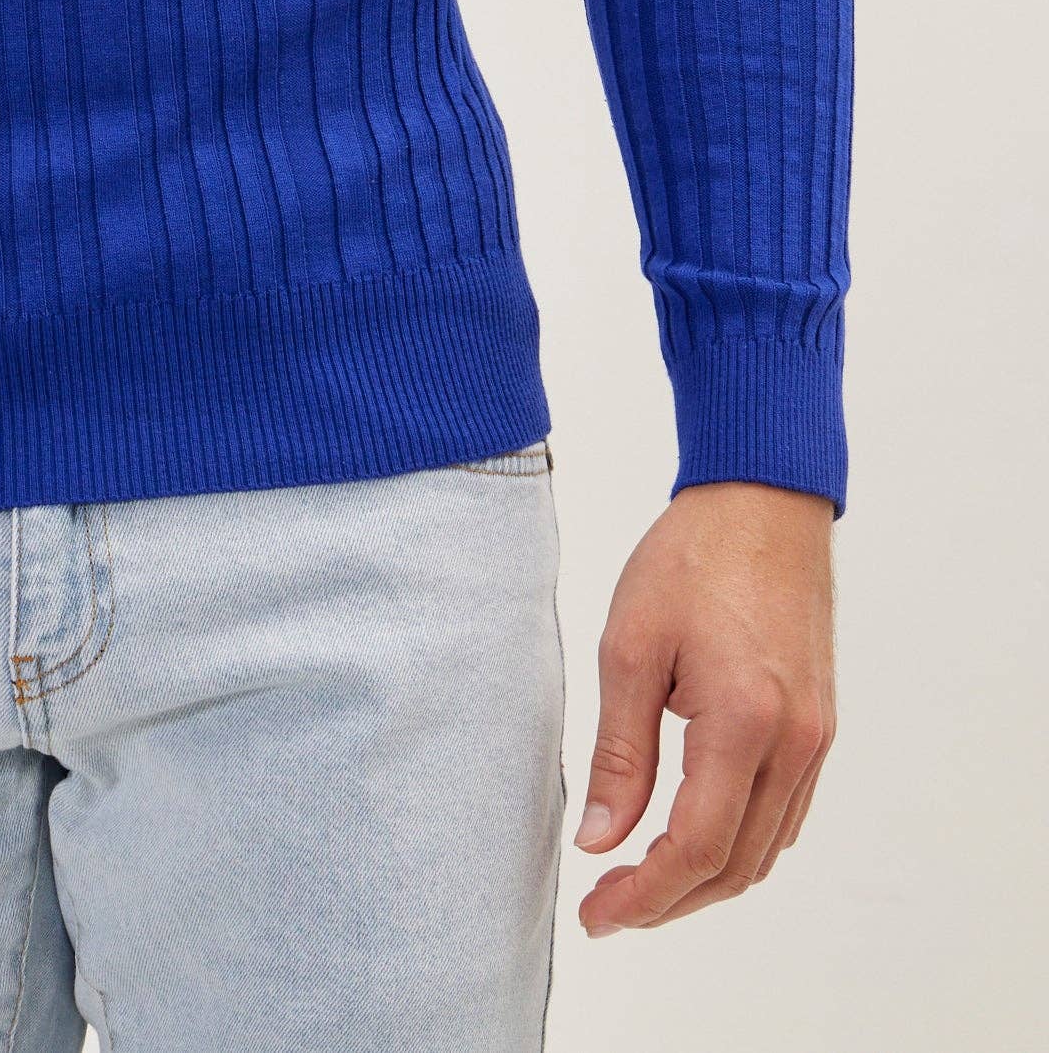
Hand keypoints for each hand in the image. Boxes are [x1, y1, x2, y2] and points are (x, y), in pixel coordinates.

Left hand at [574, 480, 836, 935]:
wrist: (763, 501)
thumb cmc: (692, 558)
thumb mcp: (631, 646)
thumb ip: (619, 752)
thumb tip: (600, 839)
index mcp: (745, 722)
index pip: (696, 847)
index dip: (643, 896)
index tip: (596, 915)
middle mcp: (794, 743)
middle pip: (735, 866)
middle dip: (670, 901)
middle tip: (608, 908)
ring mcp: (815, 740)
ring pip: (765, 850)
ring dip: (705, 880)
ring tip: (640, 880)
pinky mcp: (819, 728)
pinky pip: (785, 815)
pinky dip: (739, 844)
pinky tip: (693, 836)